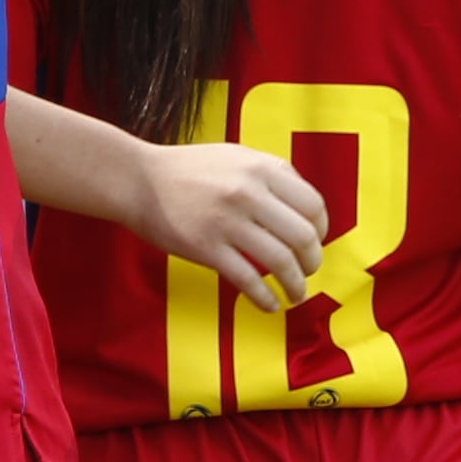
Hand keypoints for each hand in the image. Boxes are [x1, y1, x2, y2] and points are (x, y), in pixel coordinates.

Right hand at [131, 142, 326, 311]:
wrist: (138, 180)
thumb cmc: (188, 170)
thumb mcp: (237, 157)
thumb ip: (273, 175)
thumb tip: (306, 210)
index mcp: (261, 168)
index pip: (313, 204)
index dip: (322, 229)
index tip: (315, 243)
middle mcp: (249, 193)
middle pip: (303, 236)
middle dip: (313, 262)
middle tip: (308, 271)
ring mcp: (227, 221)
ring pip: (281, 262)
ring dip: (295, 285)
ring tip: (295, 294)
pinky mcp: (206, 248)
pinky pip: (248, 280)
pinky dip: (265, 298)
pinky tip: (269, 304)